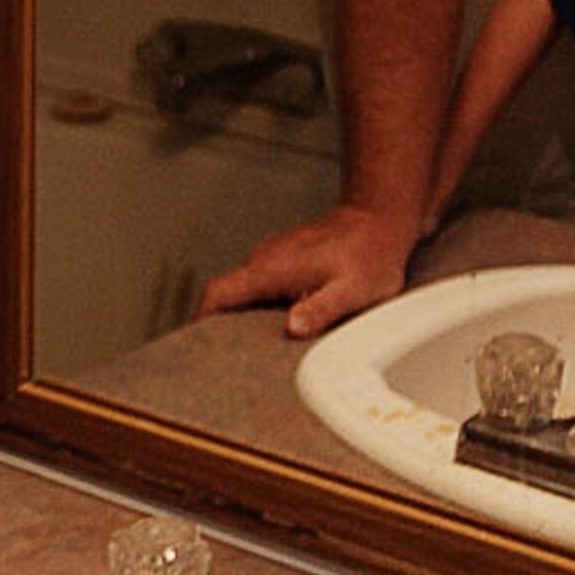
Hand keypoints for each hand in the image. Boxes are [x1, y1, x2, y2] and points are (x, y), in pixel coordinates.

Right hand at [194, 204, 415, 339]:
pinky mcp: (285, 258)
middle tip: (229, 356)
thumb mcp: (352, 290)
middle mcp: (265, 260)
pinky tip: (283, 321)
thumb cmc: (369, 254)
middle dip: (221, 324)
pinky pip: (262, 284)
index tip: (196, 343)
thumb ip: (321, 309)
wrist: (378, 219)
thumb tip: (291, 328)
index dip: (201, 319)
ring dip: (245, 315)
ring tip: (258, 345)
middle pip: (226, 295)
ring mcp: (273, 256)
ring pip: (245, 289)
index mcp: (272, 269)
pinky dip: (263, 305)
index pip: (218, 293)